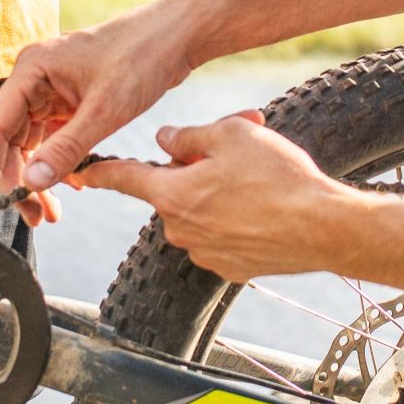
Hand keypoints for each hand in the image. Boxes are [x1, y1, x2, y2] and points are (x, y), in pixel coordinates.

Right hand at [0, 7, 197, 221]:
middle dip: (20, 181)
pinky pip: (54, 139)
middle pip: (10, 140)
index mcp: (32, 70)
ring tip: (51, 211)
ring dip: (40, 177)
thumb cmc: (142, 56)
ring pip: (32, 144)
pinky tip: (73, 183)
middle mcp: (35, 79)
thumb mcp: (104, 110)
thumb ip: (66, 149)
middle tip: (34, 216)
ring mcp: (52, 90)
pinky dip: (60, 163)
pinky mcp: (70, 101)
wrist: (175, 36)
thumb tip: (31, 183)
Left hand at [78, 111, 366, 282]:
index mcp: (173, 195)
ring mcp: (206, 252)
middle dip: (198, 167)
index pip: (124, 178)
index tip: (79, 170)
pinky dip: (236, 218)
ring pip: (200, 211)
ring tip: (260, 174)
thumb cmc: (278, 177)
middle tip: (238, 144)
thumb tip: (166, 141)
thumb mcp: (232, 136)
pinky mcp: (232, 267)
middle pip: (173, 190)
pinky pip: (222, 234)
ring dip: (219, 191)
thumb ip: (189, 137)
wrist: (324, 227)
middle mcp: (181, 229)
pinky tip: (267, 205)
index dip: (99, 170)